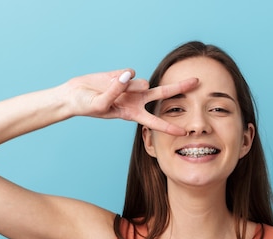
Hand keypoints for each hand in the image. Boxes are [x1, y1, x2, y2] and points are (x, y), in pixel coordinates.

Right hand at [62, 69, 197, 135]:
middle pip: (163, 93)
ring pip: (141, 82)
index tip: (184, 132)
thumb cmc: (87, 105)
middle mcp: (136, 100)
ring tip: (113, 89)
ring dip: (130, 86)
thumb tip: (130, 75)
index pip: (155, 121)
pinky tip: (110, 80)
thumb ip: (116, 91)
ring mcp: (132, 87)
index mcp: (133, 113)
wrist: (75, 94)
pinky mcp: (124, 74)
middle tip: (197, 82)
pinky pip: (129, 72)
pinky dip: (119, 76)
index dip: (169, 126)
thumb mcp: (101, 104)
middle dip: (180, 88)